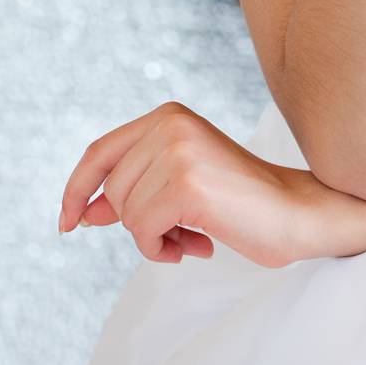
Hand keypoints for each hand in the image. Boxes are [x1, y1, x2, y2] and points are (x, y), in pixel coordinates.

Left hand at [57, 101, 359, 268]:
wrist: (298, 213)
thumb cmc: (242, 202)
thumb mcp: (179, 187)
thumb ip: (133, 190)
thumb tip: (82, 212)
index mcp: (169, 115)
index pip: (99, 152)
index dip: (75, 189)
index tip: (67, 223)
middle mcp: (171, 124)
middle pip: (111, 191)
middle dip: (137, 223)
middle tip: (180, 232)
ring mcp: (178, 151)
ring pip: (125, 215)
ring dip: (154, 238)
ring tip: (193, 236)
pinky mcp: (186, 183)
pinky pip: (144, 231)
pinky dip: (162, 249)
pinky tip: (197, 246)